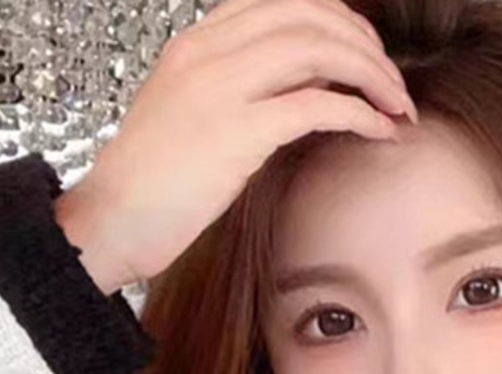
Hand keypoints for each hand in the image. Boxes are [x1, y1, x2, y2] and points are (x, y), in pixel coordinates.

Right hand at [54, 0, 418, 293]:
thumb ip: (236, 90)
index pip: (283, 0)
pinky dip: (359, 113)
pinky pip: (317, 104)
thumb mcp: (188, 116)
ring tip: (396, 106)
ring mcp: (222, 88)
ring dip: (371, 75)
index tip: (364, 53)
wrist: (105, 223)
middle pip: (309, 15)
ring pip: (319, 49)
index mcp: (197, 43)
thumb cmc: (147, 187)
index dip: (336, 19)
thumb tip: (301, 86)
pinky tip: (379, 131)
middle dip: (364, 44)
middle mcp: (209, 52)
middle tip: (391, 82)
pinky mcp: (236, 132)